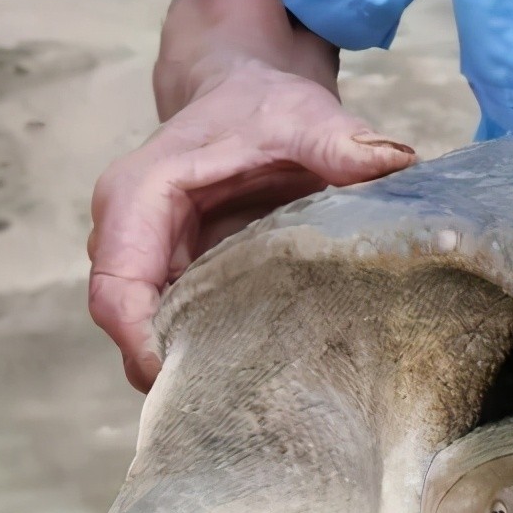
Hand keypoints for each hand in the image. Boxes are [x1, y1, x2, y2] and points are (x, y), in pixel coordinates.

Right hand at [89, 0, 414, 390]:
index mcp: (140, 199)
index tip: (186, 387)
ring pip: (156, 340)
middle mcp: (133, 238)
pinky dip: (216, 359)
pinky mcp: (185, 282)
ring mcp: (156, 265)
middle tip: (242, 417)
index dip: (142, 346)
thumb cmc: (262, 105)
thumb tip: (396, 161)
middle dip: (174, 377)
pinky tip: (268, 384)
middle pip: (132, 330)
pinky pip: (185, 332)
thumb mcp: (303, 116)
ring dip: (197, 375)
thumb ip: (341, 141)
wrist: (248, 94)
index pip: (117, 291)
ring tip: (260, 411)